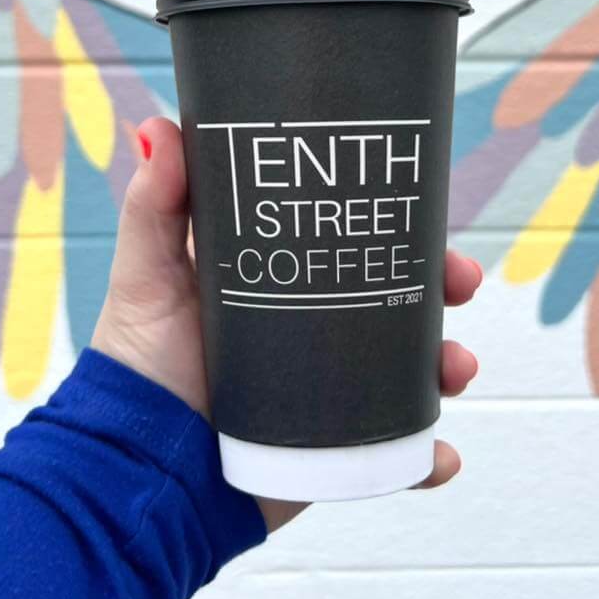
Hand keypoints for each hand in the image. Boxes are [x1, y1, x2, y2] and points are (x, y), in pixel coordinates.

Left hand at [91, 117, 481, 532]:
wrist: (139, 474)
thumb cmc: (138, 368)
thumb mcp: (147, 276)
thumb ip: (153, 208)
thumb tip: (158, 125)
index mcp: (284, 283)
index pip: (351, 241)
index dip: (396, 224)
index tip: (424, 208)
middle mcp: (315, 334)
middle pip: (398, 300)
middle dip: (441, 288)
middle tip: (460, 283)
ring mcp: (332, 394)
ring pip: (412, 372)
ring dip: (449, 365)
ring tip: (455, 369)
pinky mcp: (335, 451)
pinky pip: (398, 455)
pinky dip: (430, 457)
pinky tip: (440, 456)